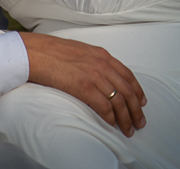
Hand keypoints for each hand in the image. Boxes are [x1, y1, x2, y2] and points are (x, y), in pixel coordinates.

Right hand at [18, 32, 146, 136]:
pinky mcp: (84, 86)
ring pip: (118, 100)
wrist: (37, 52)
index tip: (142, 102)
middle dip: (136, 109)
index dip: (138, 90)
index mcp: (102, 55)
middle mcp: (102, 64)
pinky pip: (104, 105)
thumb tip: (100, 75)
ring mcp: (94, 75)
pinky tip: (112, 124)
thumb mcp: (80, 51)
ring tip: (128, 129)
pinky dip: (110, 117)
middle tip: (139, 122)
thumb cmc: (53, 52)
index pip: (128, 75)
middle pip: (127, 90)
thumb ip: (93, 61)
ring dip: (125, 117)